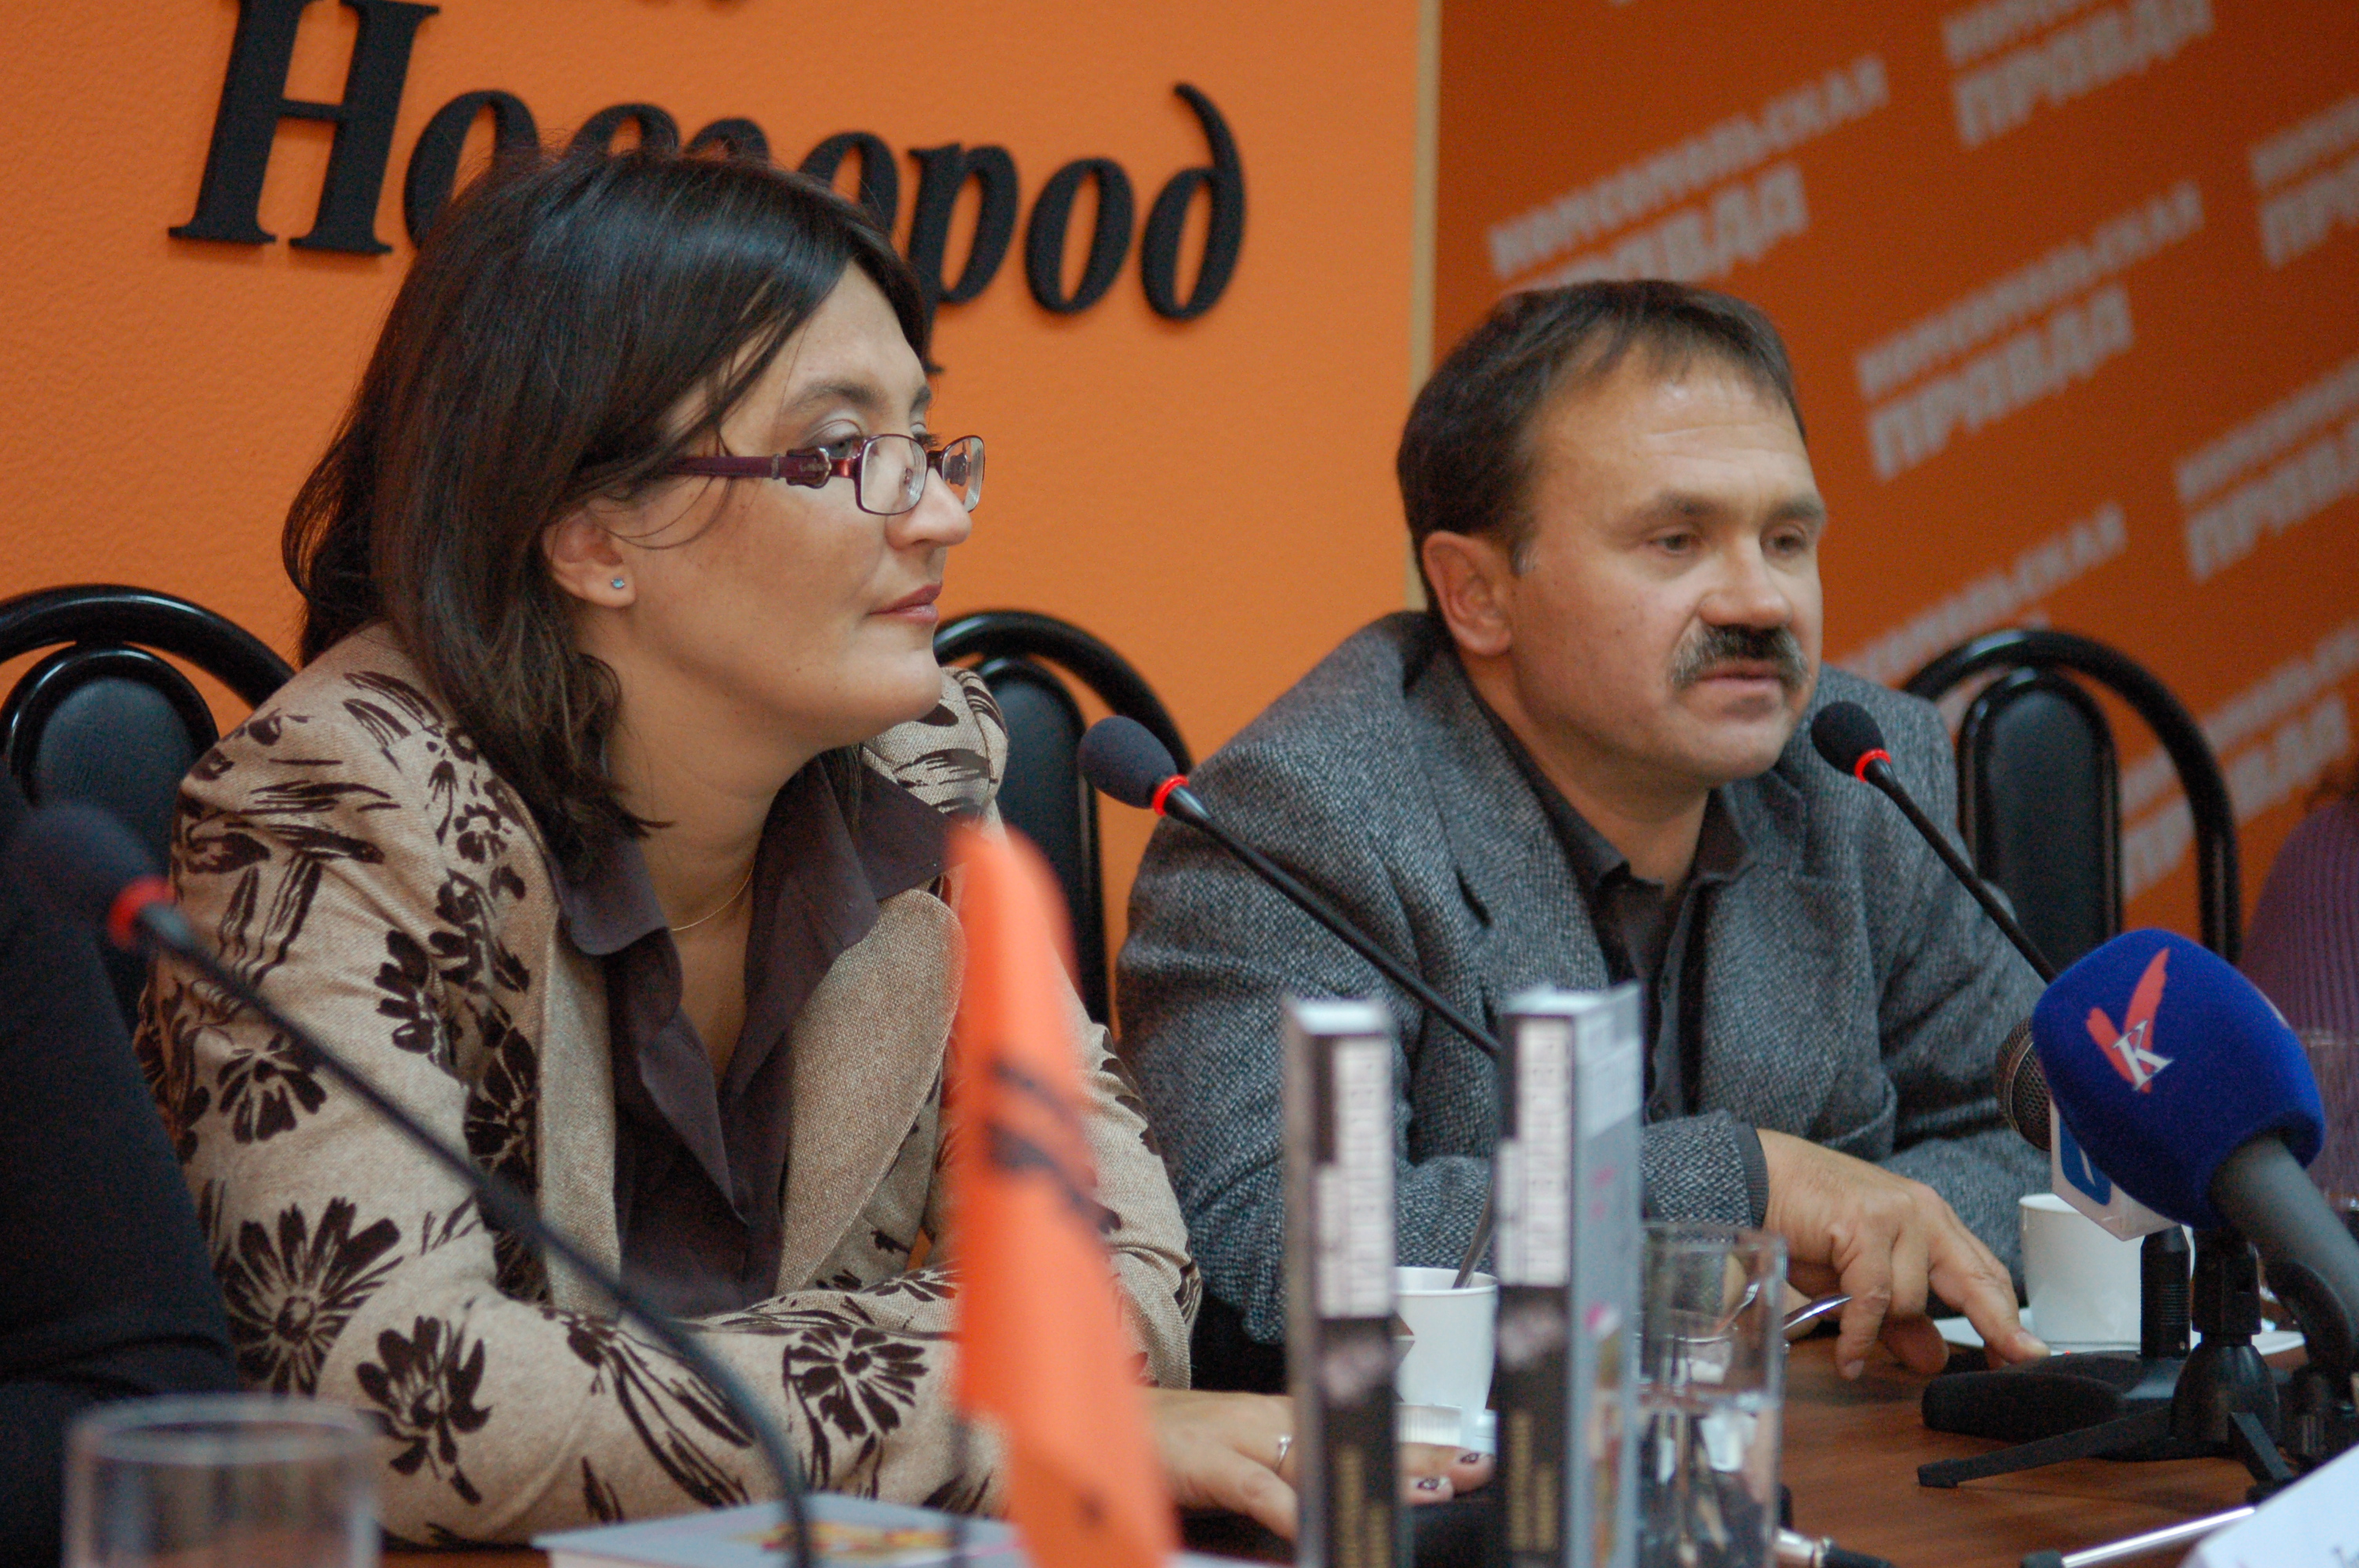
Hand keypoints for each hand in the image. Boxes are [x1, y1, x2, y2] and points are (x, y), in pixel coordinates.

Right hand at [1146, 1388, 1493, 1538]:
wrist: (1104, 1424)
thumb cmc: (1170, 1449)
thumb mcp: (1235, 1461)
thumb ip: (1281, 1484)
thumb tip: (1323, 1518)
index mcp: (1276, 1417)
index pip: (1356, 1424)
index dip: (1411, 1438)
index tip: (1462, 1453)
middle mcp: (1267, 1419)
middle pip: (1355, 1435)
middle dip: (1416, 1452)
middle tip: (1471, 1467)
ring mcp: (1239, 1438)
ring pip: (1321, 1455)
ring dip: (1375, 1474)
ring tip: (1429, 1493)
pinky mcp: (1209, 1463)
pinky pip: (1260, 1490)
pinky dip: (1294, 1512)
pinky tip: (1322, 1530)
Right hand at [1757, 1130, 2045, 1377]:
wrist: (1757, 1176)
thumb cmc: (1806, 1221)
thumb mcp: (1859, 1279)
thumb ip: (1900, 1317)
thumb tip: (1932, 1358)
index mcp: (1930, 1220)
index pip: (1984, 1272)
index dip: (2006, 1316)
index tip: (2026, 1354)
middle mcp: (1922, 1212)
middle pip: (1976, 1280)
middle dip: (1996, 1324)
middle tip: (2012, 1361)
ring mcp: (1896, 1215)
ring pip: (1912, 1298)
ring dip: (1879, 1327)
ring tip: (1849, 1335)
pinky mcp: (1865, 1224)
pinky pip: (1874, 1297)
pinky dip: (1858, 1333)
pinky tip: (1847, 1356)